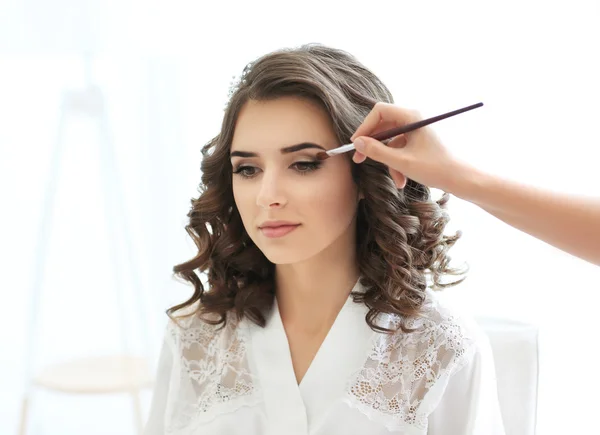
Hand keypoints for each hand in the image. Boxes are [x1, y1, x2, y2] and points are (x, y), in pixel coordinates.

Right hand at [351, 102, 467, 191]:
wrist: (461, 179)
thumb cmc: (436, 168)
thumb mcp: (402, 161)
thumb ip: (377, 151)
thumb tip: (358, 143)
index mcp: (412, 117)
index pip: (380, 111)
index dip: (365, 127)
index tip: (356, 144)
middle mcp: (414, 120)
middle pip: (383, 126)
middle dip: (373, 146)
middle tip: (359, 160)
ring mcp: (416, 131)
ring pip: (391, 142)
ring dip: (388, 161)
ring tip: (395, 180)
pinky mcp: (419, 142)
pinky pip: (400, 149)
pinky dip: (398, 164)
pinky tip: (402, 181)